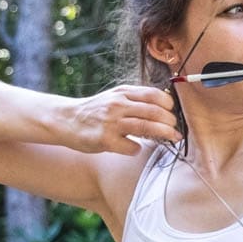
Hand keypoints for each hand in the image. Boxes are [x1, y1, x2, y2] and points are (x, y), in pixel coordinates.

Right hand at [64, 84, 181, 153]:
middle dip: (170, 121)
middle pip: (154, 111)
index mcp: (122, 93)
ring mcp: (111, 122)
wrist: (66, 120)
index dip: (168, 104)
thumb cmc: (96, 110)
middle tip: (176, 129)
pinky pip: (131, 146)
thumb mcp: (114, 96)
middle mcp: (118, 105)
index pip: (153, 94)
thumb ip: (135, 99)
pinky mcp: (105, 140)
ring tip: (172, 138)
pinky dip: (138, 148)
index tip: (172, 112)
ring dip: (164, 134)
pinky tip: (136, 148)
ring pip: (146, 127)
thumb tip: (164, 106)